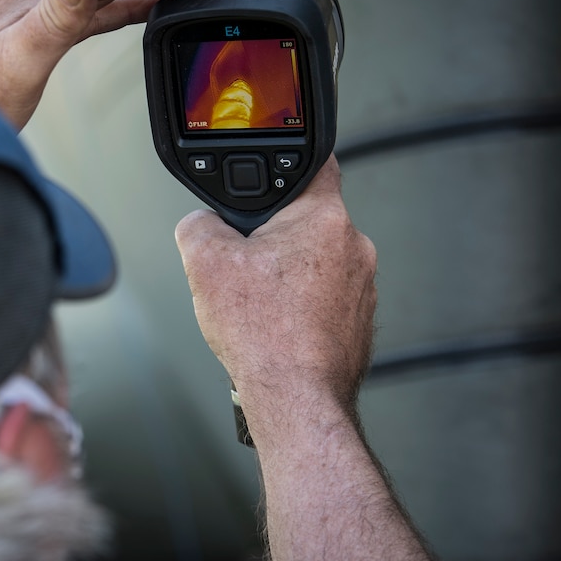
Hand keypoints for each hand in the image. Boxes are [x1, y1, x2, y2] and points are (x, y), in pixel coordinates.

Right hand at [174, 158, 376, 424]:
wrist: (295, 397)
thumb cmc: (264, 334)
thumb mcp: (204, 263)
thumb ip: (198, 225)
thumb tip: (200, 225)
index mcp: (323, 218)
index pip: (315, 163)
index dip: (286, 163)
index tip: (272, 170)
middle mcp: (355, 248)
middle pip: (304, 222)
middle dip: (272, 238)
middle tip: (244, 263)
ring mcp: (362, 288)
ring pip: (313, 265)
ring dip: (286, 277)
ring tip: (257, 305)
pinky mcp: (358, 322)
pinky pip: (323, 300)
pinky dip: (299, 309)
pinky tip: (275, 327)